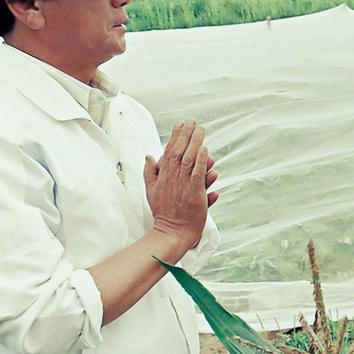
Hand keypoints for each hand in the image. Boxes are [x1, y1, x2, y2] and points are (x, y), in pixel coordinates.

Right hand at [144, 120, 212, 250]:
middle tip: (193, 121)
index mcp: (162, 175)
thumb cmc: (164, 212)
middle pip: (179, 151)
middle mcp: (172, 178)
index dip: (175, 136)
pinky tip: (205, 150)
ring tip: (200, 130)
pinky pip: (197, 174)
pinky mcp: (194, 193)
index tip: (180, 123)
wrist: (172, 232)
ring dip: (195, 143)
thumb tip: (149, 156)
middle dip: (186, 134)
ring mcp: (183, 185)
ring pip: (188, 159)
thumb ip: (150, 172)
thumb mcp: (151, 190)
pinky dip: (201, 162)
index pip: (169, 150)